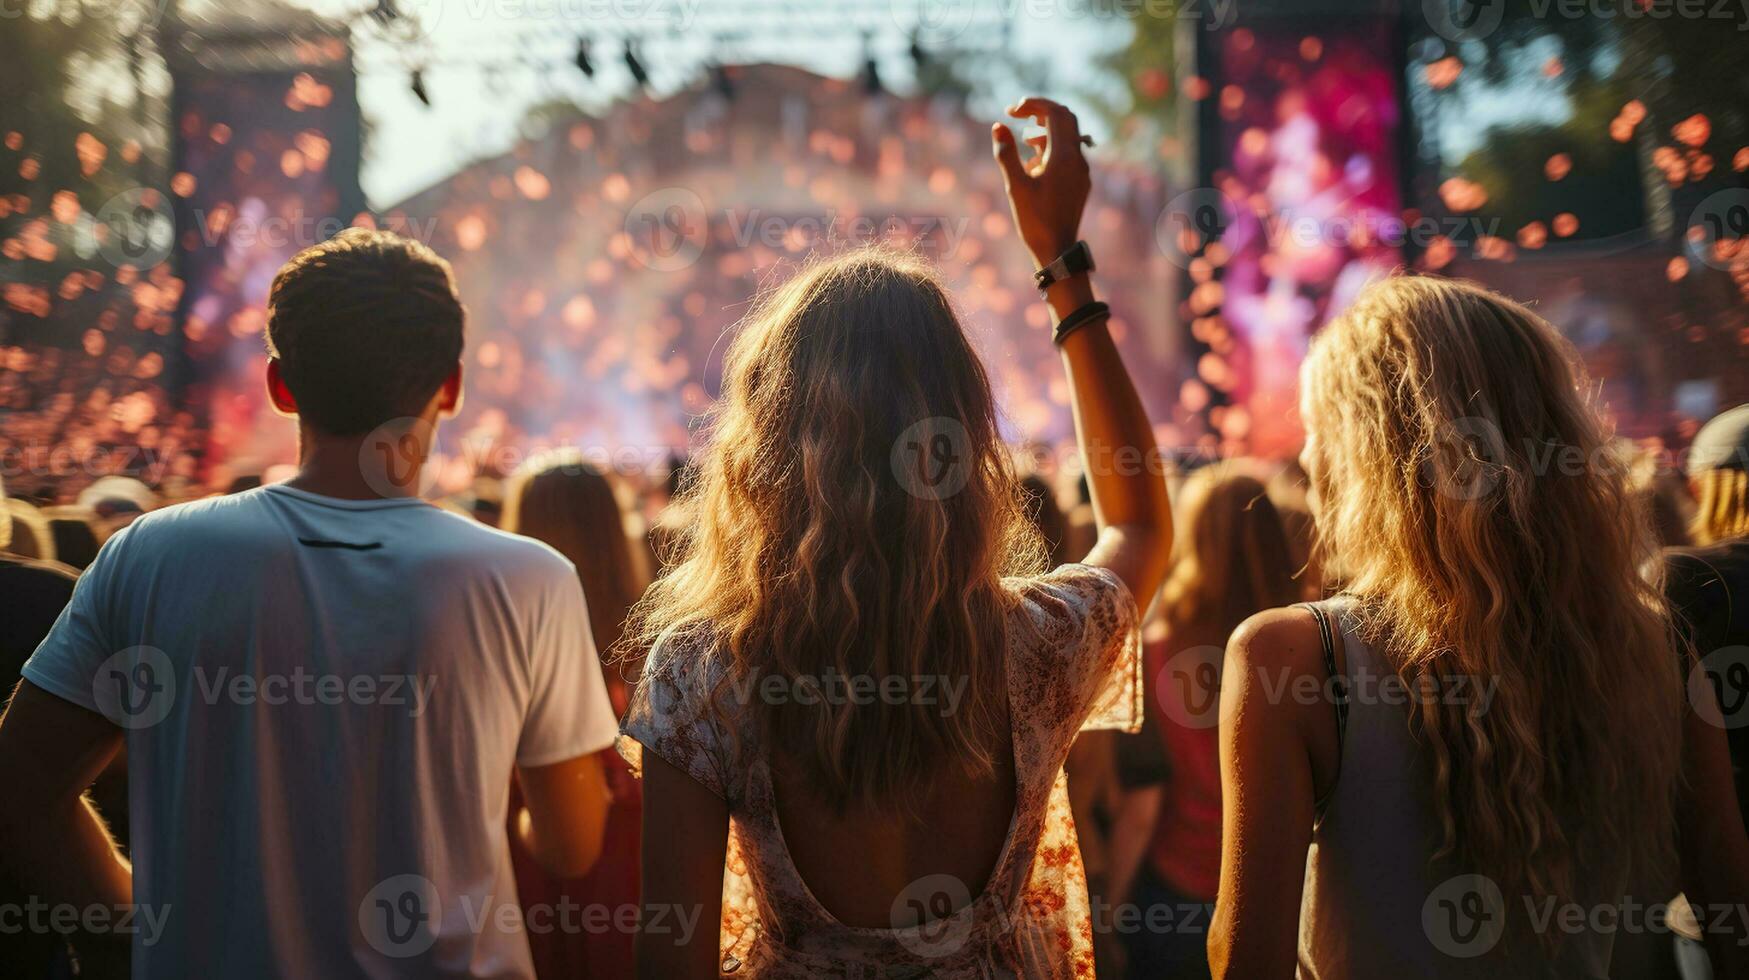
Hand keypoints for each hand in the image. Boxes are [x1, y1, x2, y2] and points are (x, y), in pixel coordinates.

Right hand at [992, 97, 1092, 269]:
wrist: (1058, 249)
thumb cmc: (1035, 221)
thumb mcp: (1015, 186)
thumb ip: (1006, 154)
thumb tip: (998, 126)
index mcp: (1063, 156)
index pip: (1054, 113)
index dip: (1033, 104)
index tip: (1011, 111)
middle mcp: (1078, 159)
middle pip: (1065, 118)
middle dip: (1041, 111)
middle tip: (1018, 115)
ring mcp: (1081, 171)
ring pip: (1068, 136)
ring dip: (1045, 131)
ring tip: (1025, 143)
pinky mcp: (1080, 182)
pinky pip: (1069, 154)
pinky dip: (1051, 148)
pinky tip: (1035, 165)